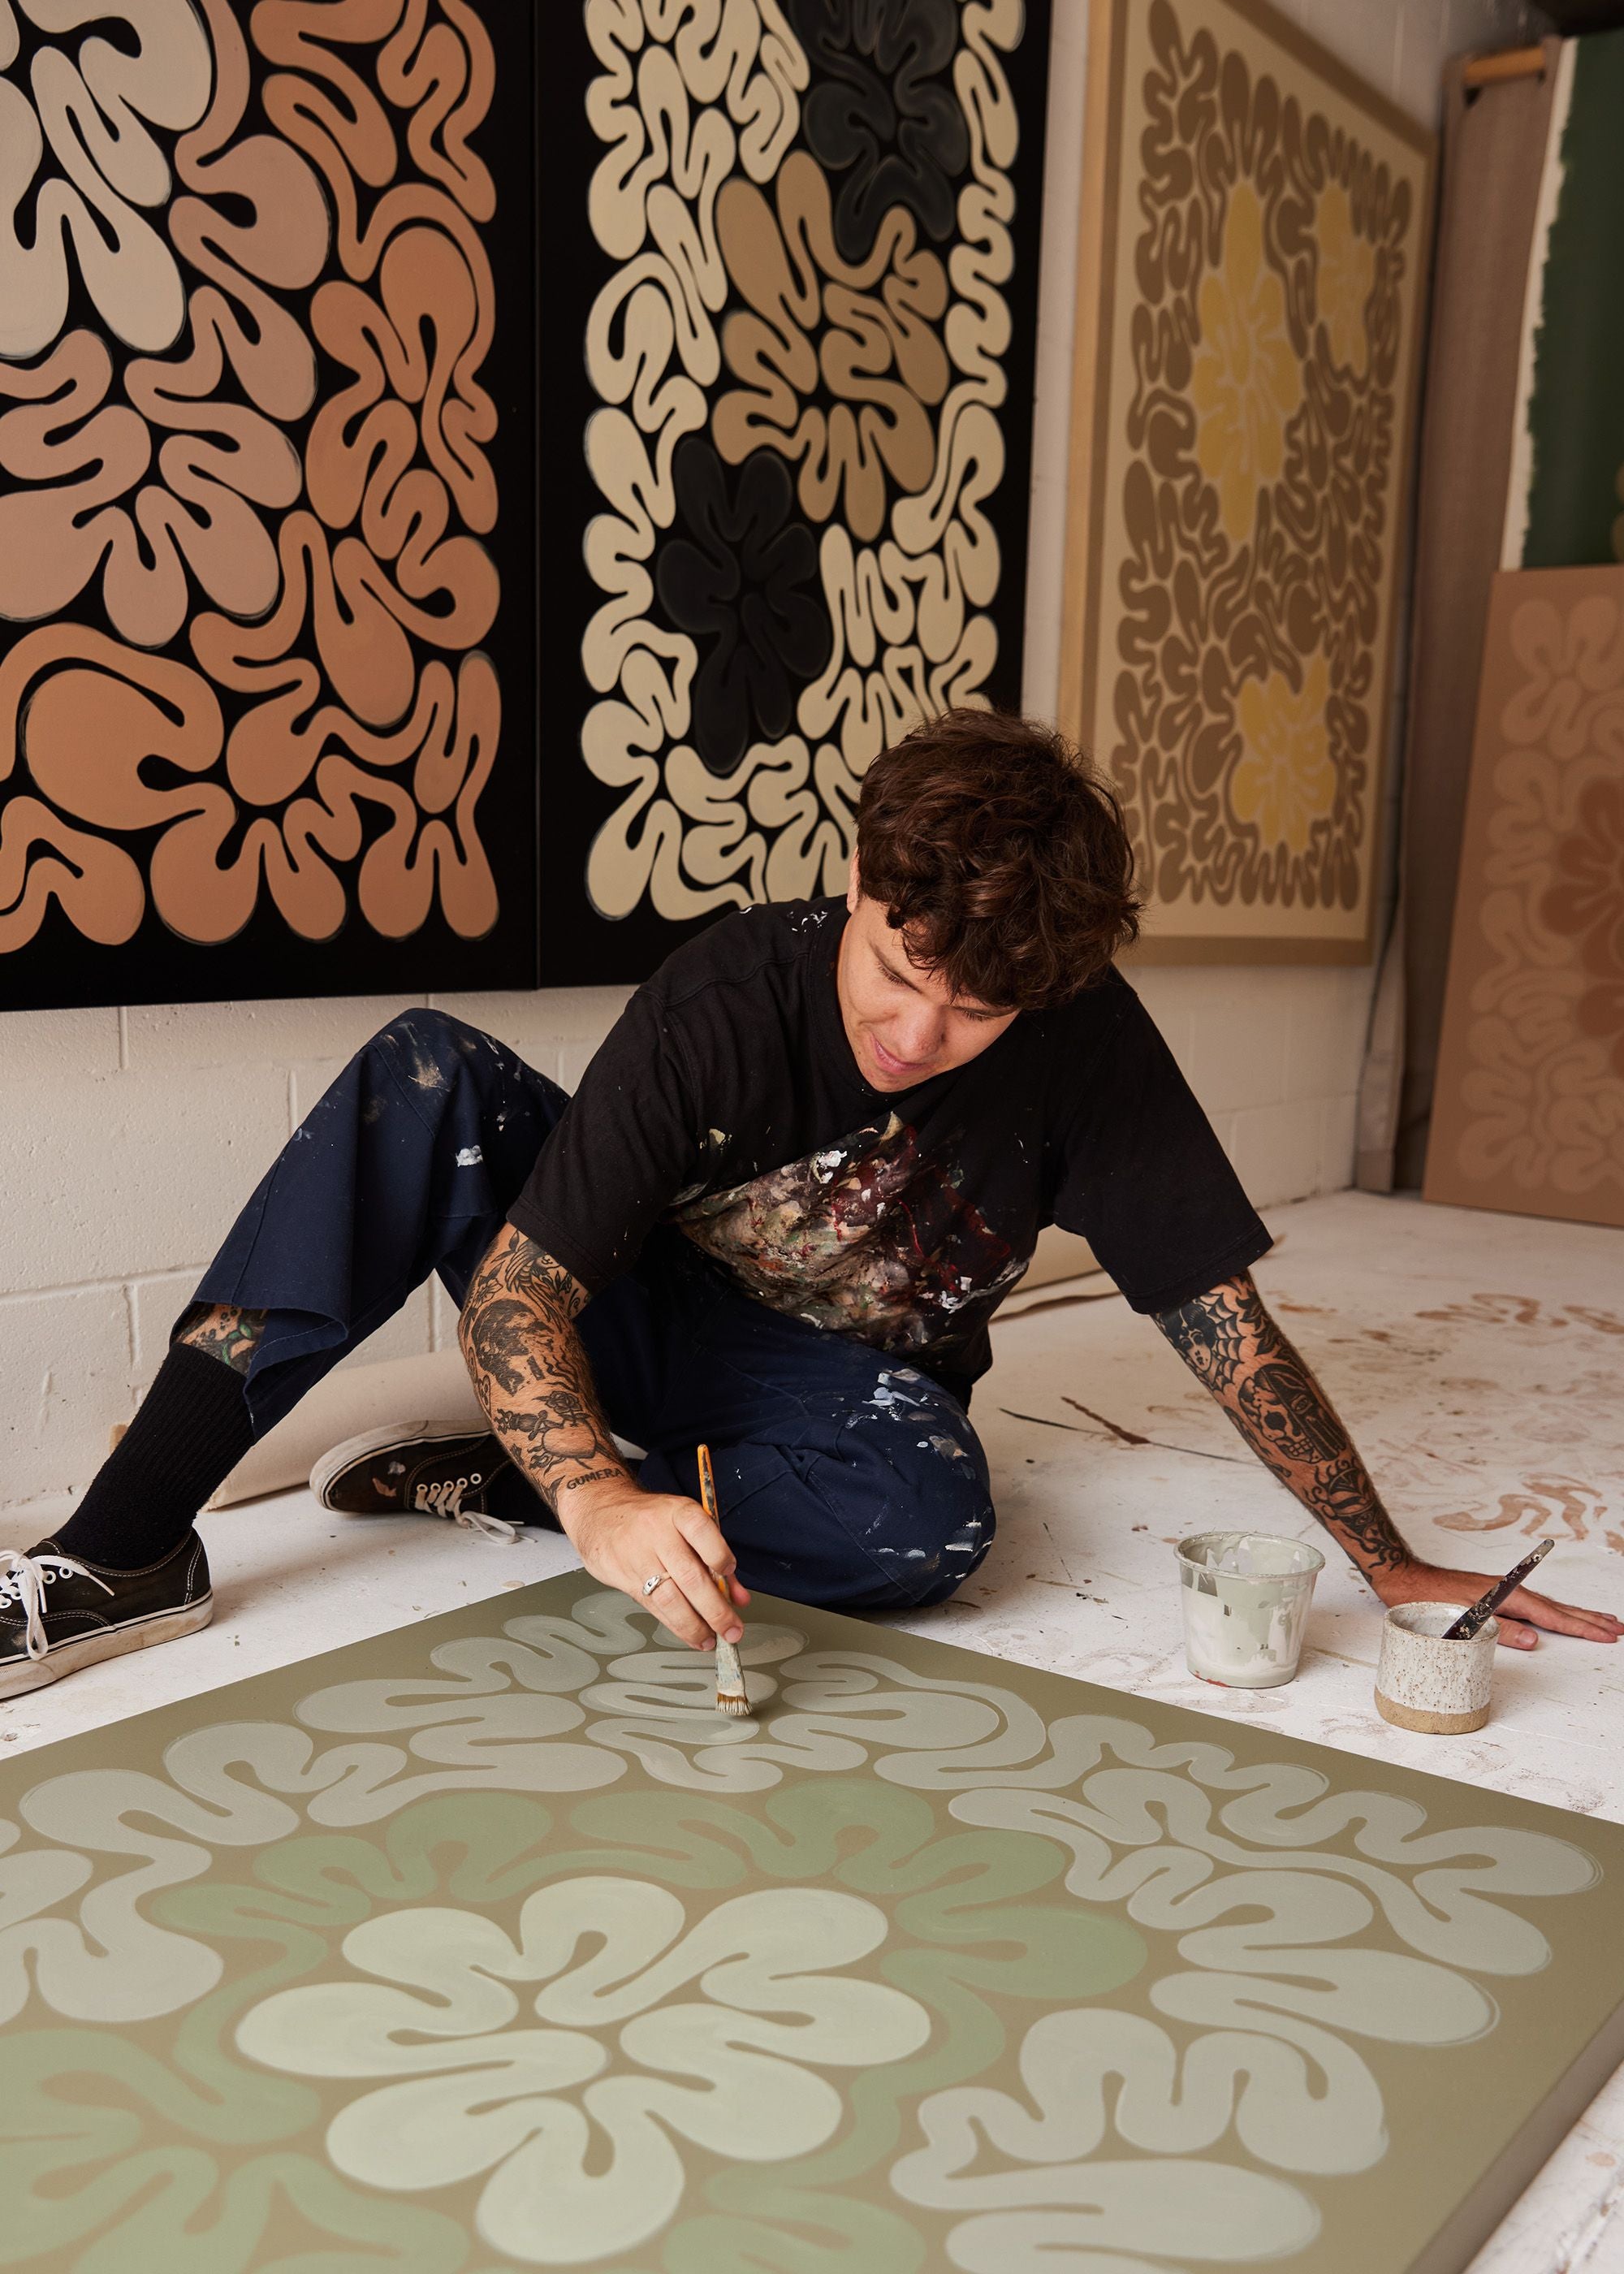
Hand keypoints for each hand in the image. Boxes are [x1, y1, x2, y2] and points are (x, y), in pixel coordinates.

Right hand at [561, 1474, 749, 1651]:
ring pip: (670, 1598)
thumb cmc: (652, 1519)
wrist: (601, 1513)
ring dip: (695, 1625)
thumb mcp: (685, 1523)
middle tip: (731, 1629)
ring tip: (712, 1638)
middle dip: (715, 1609)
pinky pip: (654, 1607)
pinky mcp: (624, 1578)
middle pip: (689, 1575)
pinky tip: (691, 1634)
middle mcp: (657, 1533)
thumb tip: (738, 1598)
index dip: (719, 1554)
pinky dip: (676, 1625)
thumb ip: (714, 1557)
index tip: (730, 1572)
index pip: (701, 1531)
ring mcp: (638, 1557)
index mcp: (677, 1512)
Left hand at [1369, 1559, 1623, 1651]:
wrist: (1403, 1578)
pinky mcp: (1494, 1596)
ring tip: (1601, 1620)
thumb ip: (1500, 1630)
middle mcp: (1509, 1592)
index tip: (1608, 1634)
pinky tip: (1557, 1615)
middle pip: (1558, 1609)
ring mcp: (1503, 1593)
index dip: (1582, 1627)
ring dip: (1575, 1614)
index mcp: (1507, 1598)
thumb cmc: (1427, 1599)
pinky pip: (1534, 1605)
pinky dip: (1553, 1611)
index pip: (1553, 1616)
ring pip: (1549, 1606)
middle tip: (1618, 1628)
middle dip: (1589, 1619)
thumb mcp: (1462, 1619)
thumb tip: (1535, 1640)